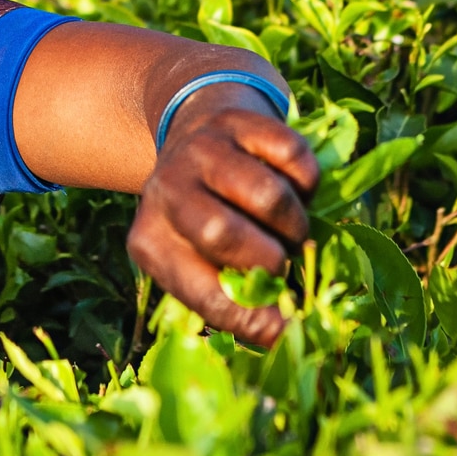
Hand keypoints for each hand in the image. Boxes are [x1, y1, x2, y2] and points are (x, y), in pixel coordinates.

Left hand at [127, 85, 316, 345]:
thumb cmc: (206, 215)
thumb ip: (235, 300)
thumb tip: (286, 336)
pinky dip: (307, 182)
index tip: (285, 328)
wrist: (196, 128)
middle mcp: (165, 191)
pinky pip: (293, 157)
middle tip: (285, 262)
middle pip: (221, 234)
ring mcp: (200, 150)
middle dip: (270, 258)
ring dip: (295, 223)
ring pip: (266, 196)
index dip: (248, 316)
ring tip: (291, 228)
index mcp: (149, 241)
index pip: (201, 291)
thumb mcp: (201, 258)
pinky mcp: (237, 120)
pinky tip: (294, 188)